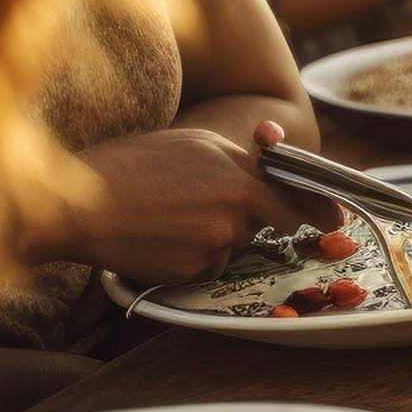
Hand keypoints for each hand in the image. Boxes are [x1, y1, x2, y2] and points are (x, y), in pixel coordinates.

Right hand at [43, 120, 340, 280]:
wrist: (74, 203)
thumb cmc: (126, 167)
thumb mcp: (190, 144)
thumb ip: (239, 155)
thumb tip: (276, 148)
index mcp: (238, 169)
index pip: (296, 191)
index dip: (320, 207)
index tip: (336, 218)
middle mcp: (237, 203)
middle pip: (267, 221)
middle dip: (249, 219)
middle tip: (205, 212)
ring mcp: (219, 237)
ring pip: (234, 244)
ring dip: (213, 236)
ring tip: (165, 217)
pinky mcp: (197, 266)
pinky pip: (208, 266)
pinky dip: (191, 258)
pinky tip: (158, 240)